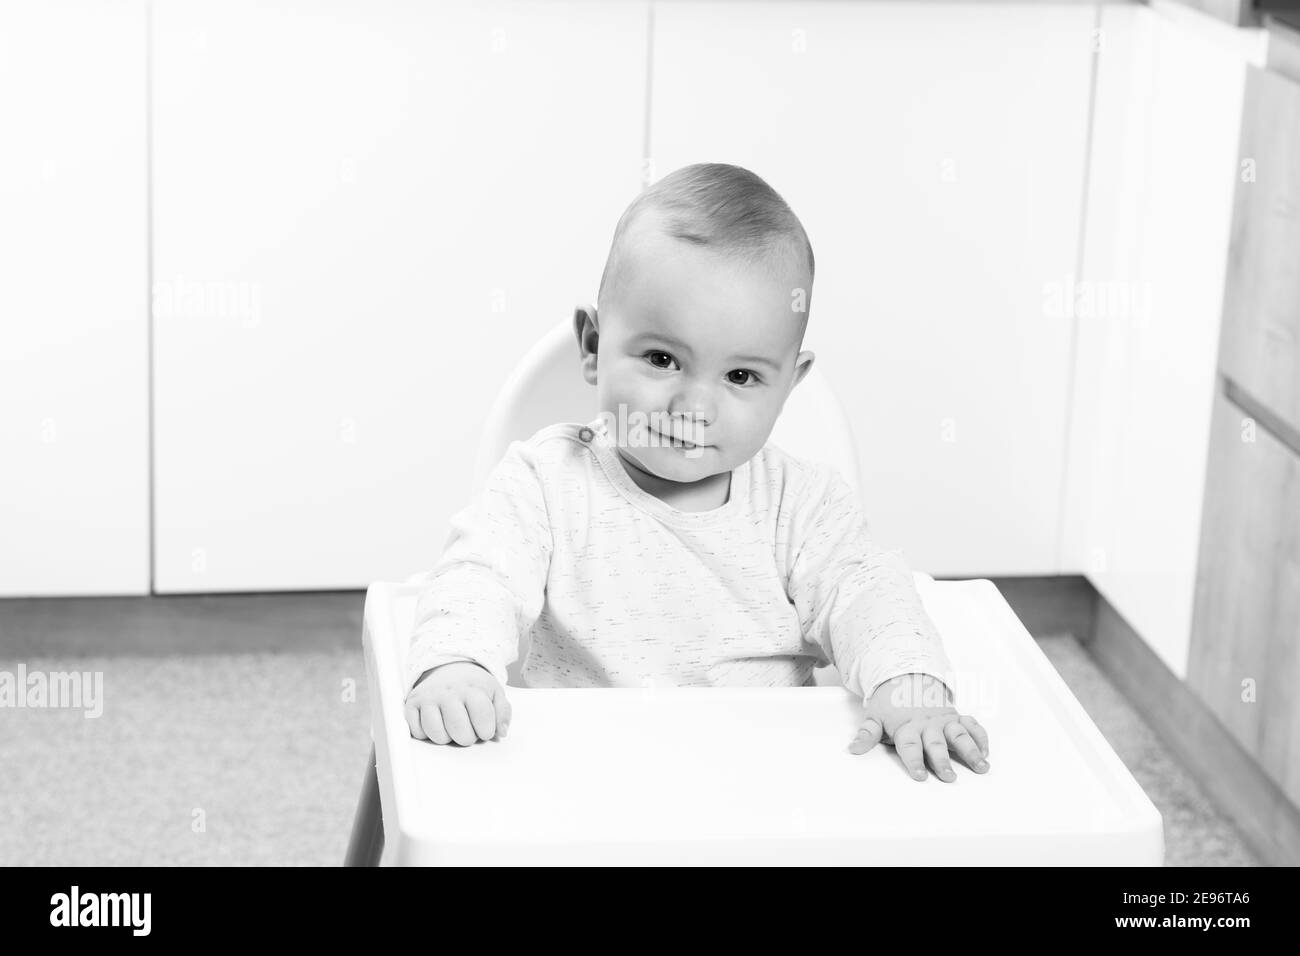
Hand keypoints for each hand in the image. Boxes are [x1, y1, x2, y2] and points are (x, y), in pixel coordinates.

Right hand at [404, 661, 510, 745]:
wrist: (449, 666)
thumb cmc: (474, 685)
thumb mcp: (495, 693)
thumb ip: (503, 712)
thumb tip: (501, 733)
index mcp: (472, 689)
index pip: (483, 719)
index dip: (486, 731)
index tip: (485, 730)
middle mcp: (449, 692)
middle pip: (460, 732)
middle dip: (467, 738)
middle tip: (468, 730)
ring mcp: (429, 697)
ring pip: (437, 734)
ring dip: (446, 738)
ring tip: (451, 728)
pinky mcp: (412, 703)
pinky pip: (417, 732)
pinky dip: (426, 734)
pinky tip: (436, 724)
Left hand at [848, 673, 989, 781]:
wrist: (906, 677)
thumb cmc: (890, 704)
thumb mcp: (874, 717)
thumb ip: (867, 735)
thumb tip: (853, 749)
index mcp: (906, 726)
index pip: (909, 745)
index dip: (913, 761)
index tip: (919, 776)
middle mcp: (927, 724)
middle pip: (936, 743)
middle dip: (943, 760)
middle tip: (949, 776)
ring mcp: (944, 720)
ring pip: (959, 734)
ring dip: (971, 750)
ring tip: (981, 766)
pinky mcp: (956, 716)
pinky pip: (971, 725)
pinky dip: (980, 737)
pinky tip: (986, 752)